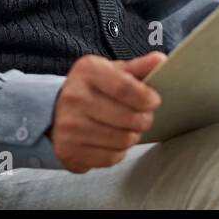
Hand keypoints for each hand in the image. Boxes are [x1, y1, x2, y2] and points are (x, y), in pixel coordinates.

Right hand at [49, 52, 163, 172]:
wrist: (59, 111)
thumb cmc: (95, 89)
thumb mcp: (113, 71)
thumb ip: (138, 67)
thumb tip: (160, 60)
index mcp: (87, 70)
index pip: (124, 87)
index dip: (146, 98)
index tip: (153, 102)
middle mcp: (74, 97)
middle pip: (127, 118)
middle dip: (144, 120)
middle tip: (143, 118)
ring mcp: (68, 125)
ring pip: (121, 140)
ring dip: (132, 137)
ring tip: (129, 129)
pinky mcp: (68, 150)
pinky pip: (110, 158)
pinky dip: (118, 152)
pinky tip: (113, 141)